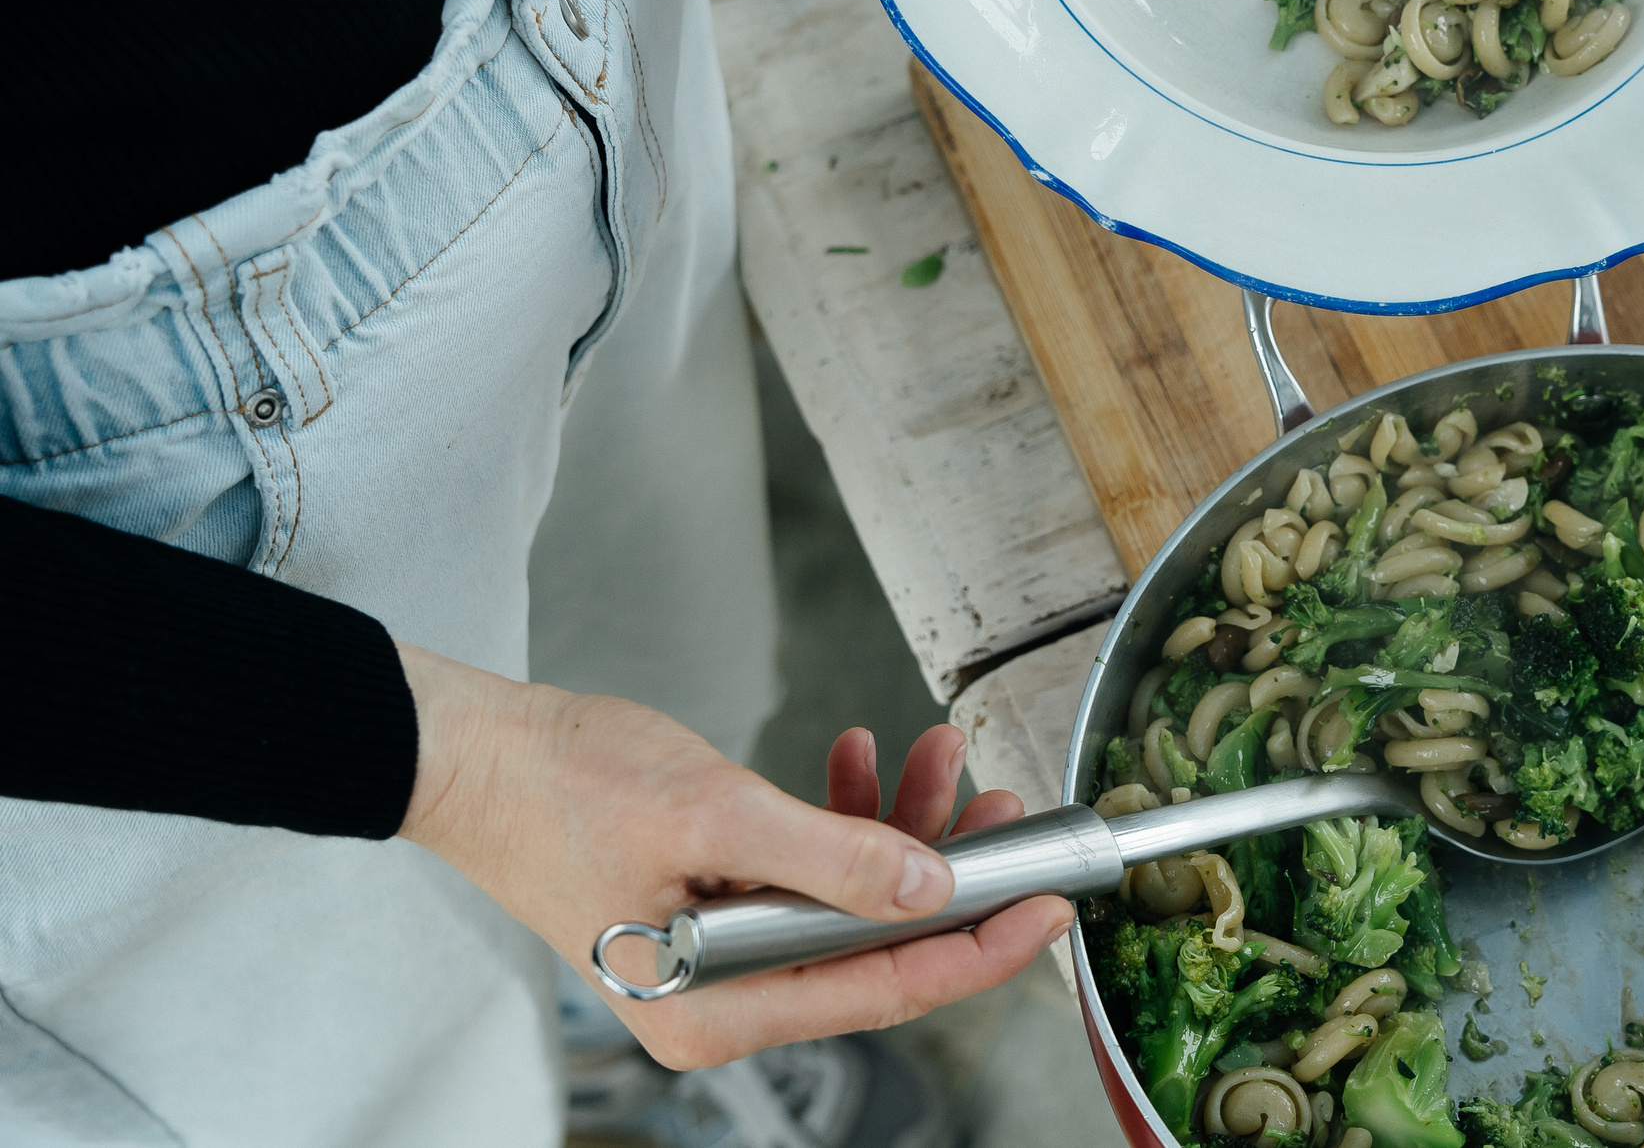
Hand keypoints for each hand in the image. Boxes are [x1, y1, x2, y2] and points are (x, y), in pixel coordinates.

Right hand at [396, 641, 1068, 1068]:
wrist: (476, 751)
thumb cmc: (562, 787)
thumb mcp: (714, 813)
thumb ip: (829, 858)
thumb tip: (929, 889)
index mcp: (718, 1010)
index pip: (884, 992)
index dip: (980, 948)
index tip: (1050, 904)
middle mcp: (724, 997)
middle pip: (877, 949)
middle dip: (949, 871)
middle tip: (1003, 804)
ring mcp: (720, 952)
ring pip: (851, 902)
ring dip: (900, 826)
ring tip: (939, 752)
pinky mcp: (716, 903)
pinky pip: (807, 872)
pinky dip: (841, 816)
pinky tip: (857, 756)